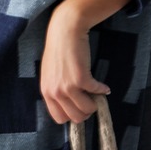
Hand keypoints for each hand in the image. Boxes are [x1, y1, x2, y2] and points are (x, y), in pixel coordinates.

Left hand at [39, 6, 109, 124]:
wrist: (64, 30)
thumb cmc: (58, 50)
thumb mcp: (50, 73)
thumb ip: (56, 90)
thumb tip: (70, 106)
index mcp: (46, 92)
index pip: (59, 118)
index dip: (71, 114)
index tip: (78, 106)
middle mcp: (55, 92)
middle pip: (76, 118)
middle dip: (86, 111)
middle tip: (90, 99)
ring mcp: (67, 86)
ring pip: (87, 109)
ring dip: (95, 102)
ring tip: (95, 92)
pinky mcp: (81, 79)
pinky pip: (97, 92)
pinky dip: (103, 90)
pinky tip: (104, 86)